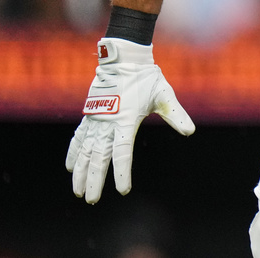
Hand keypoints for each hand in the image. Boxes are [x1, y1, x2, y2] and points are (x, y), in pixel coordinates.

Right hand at [66, 38, 194, 203]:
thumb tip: (190, 131)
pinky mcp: (89, 114)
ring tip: (78, 191)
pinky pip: (78, 138)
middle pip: (98, 158)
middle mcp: (107, 123)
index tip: (123, 189)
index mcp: (125, 121)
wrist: (123, 59)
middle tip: (92, 200)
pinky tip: (69, 167)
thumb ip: (176, 114)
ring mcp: (95, 120)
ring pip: (84, 151)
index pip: (122, 153)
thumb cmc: (146, 78)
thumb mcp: (164, 95)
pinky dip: (73, 153)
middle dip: (94, 181)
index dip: (122, 173)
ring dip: (80, 172)